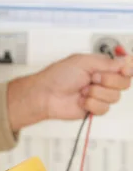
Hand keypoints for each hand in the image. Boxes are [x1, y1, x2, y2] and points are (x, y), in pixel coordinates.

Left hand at [8, 54, 132, 131]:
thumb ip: (107, 62)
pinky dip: (91, 104)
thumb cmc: (58, 75)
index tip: (124, 70)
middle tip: (92, 78)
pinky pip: (104, 109)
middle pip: (124, 83)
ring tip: (82, 90)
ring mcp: (99, 95)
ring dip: (96, 92)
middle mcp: (102, 80)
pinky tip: (80, 100)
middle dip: (108, 80)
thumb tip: (127, 62)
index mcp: (100, 66)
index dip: (127, 69)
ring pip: (115, 97)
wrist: (46, 94)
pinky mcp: (94, 109)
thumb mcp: (83, 62)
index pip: (124, 68)